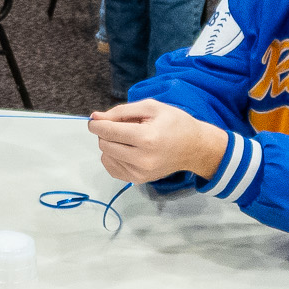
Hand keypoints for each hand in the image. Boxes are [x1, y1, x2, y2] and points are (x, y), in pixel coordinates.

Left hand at [87, 100, 228, 183]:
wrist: (194, 148)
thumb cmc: (175, 123)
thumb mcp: (151, 107)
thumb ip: (121, 111)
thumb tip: (95, 117)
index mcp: (147, 138)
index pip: (109, 131)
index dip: (97, 124)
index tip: (94, 120)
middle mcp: (142, 159)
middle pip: (105, 144)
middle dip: (106, 133)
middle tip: (120, 126)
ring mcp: (140, 173)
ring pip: (106, 156)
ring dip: (110, 145)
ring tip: (129, 138)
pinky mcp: (138, 180)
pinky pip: (111, 168)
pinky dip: (113, 157)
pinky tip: (126, 150)